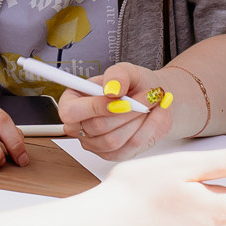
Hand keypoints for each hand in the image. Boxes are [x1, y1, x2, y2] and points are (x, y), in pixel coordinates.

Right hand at [55, 62, 177, 159]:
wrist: (151, 97)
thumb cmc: (133, 84)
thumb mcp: (126, 70)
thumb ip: (117, 75)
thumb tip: (111, 89)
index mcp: (72, 101)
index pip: (71, 112)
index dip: (95, 106)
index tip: (120, 96)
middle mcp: (79, 126)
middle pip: (97, 126)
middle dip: (126, 110)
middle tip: (147, 95)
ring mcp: (95, 144)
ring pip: (113, 140)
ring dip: (138, 120)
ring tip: (150, 103)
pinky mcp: (113, 154)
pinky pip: (130, 147)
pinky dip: (148, 129)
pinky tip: (154, 115)